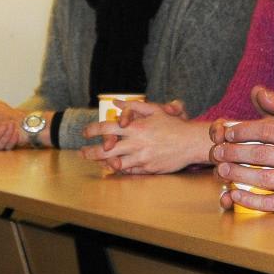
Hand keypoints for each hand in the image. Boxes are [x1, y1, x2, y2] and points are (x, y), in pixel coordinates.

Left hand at [84, 105, 210, 174]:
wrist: (191, 142)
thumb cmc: (174, 125)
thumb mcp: (155, 111)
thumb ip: (134, 107)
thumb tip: (116, 102)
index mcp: (136, 127)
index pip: (106, 128)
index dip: (92, 130)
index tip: (85, 132)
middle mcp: (136, 143)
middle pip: (105, 150)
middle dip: (90, 152)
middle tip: (82, 152)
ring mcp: (141, 157)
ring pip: (114, 163)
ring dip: (101, 162)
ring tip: (94, 161)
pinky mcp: (147, 168)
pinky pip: (128, 171)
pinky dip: (118, 169)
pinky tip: (113, 166)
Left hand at [212, 88, 273, 211]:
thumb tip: (256, 91)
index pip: (267, 130)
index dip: (243, 131)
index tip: (227, 133)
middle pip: (261, 155)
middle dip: (233, 153)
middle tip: (216, 152)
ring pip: (263, 178)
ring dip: (237, 174)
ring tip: (221, 169)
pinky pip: (272, 203)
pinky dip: (251, 199)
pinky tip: (235, 193)